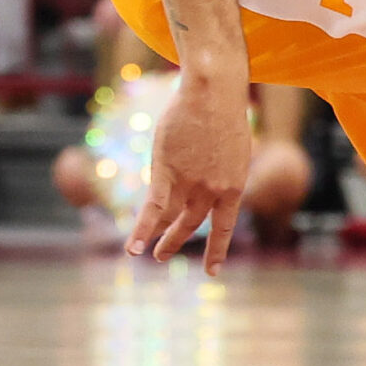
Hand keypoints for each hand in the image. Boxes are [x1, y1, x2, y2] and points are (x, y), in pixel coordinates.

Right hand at [131, 69, 252, 273]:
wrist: (214, 93)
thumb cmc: (224, 112)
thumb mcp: (232, 147)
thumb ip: (220, 169)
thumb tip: (209, 178)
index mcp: (234, 185)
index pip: (225, 225)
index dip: (217, 249)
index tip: (213, 272)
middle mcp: (214, 190)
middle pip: (193, 224)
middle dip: (177, 241)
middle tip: (163, 256)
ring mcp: (191, 183)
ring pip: (171, 220)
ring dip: (159, 238)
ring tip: (148, 254)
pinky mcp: (167, 174)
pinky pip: (152, 210)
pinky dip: (140, 231)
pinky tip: (131, 248)